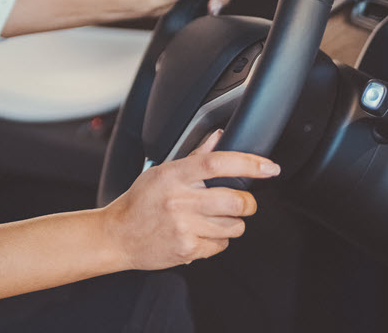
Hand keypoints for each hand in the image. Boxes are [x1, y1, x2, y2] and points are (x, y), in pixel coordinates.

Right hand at [101, 129, 278, 270]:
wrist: (118, 235)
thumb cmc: (140, 202)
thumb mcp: (161, 172)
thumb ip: (194, 157)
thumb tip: (219, 137)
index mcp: (173, 175)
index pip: (217, 164)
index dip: (248, 164)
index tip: (269, 167)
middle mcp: (179, 200)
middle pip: (236, 200)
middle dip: (247, 203)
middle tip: (242, 202)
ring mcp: (184, 226)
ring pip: (234, 226)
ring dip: (232, 223)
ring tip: (212, 219)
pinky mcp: (188, 249)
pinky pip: (221, 245)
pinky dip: (216, 241)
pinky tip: (199, 234)